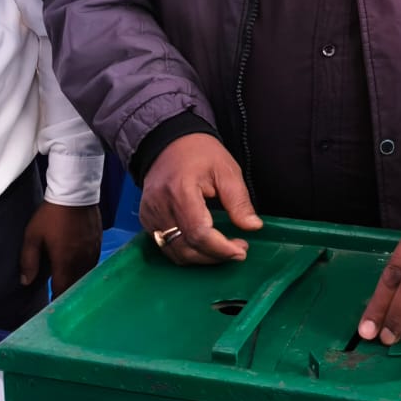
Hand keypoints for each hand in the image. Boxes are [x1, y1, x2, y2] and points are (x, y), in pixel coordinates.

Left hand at [20, 201, 102, 295]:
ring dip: (78, 281)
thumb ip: (29, 261)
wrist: (75, 192)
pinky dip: (85, 269)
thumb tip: (26, 282)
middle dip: (68, 292)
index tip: (52, 309)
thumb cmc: (51, 215)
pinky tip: (79, 267)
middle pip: (76, 284)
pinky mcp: (98, 242)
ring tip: (69, 285)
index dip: (57, 300)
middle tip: (60, 299)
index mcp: (65, 261)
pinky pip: (93, 262)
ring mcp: (93, 251)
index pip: (62, 289)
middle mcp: (82, 260)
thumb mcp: (33, 236)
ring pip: (86, 274)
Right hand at [139, 133, 263, 264]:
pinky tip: (205, 244)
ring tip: (224, 248)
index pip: (198, 233)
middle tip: (238, 250)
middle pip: (186, 248)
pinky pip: (166, 246)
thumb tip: (253, 227)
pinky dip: (187, 251)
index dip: (221, 248)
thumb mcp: (226, 170)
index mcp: (180, 191)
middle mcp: (160, 206)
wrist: (167, 142)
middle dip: (215, 256)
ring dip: (202, 258)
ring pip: (175, 252)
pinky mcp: (146, 220)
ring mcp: (149, 215)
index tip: (241, 249)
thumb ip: (239, 201)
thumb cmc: (199, 153)